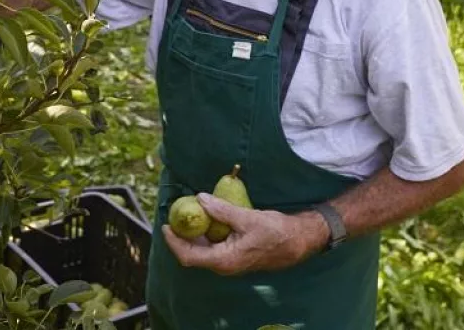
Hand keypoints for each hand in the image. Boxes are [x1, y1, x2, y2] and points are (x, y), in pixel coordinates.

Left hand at [162, 193, 329, 275]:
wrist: (299, 241)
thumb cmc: (276, 232)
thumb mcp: (247, 218)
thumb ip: (222, 210)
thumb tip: (200, 198)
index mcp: (224, 260)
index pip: (189, 255)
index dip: (174, 241)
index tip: (165, 225)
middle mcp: (224, 265)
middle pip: (193, 254)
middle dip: (181, 236)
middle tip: (174, 215)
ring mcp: (230, 261)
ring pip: (203, 250)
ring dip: (194, 234)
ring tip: (188, 214)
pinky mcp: (235, 255)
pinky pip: (214, 246)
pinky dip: (206, 233)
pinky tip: (207, 217)